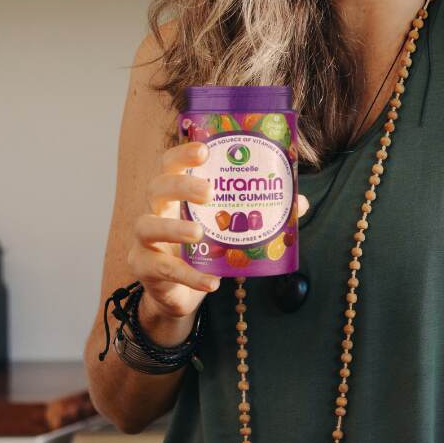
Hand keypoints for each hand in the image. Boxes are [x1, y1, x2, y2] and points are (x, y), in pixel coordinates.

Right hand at [128, 142, 308, 344]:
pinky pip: (163, 269)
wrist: (180, 292)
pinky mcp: (144, 268)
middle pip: (156, 187)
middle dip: (181, 186)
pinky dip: (189, 276)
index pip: (170, 164)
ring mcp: (144, 240)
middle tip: (208, 192)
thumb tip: (299, 202)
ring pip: (148, 226)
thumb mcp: (229, 228)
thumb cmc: (204, 248)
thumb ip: (260, 213)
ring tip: (199, 232)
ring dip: (174, 227)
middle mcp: (155, 210)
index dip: (183, 154)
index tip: (205, 150)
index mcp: (176, 193)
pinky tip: (212, 282)